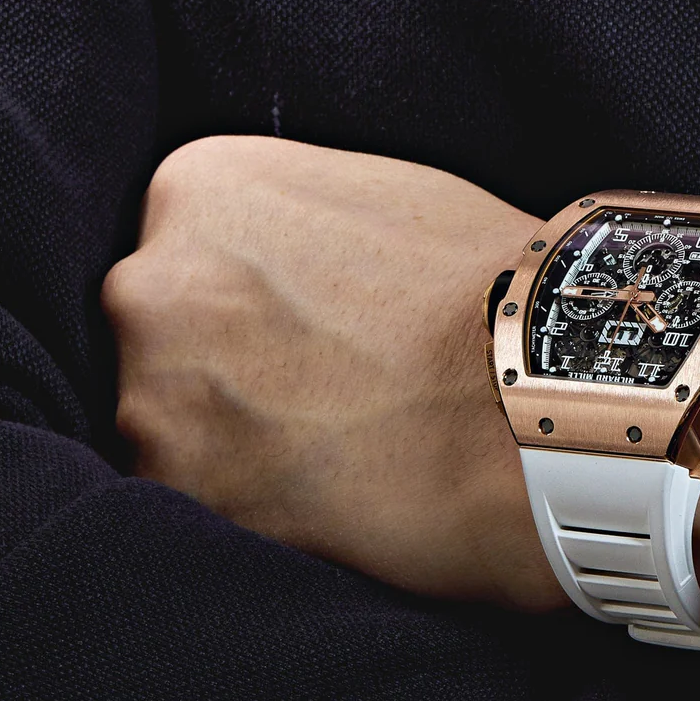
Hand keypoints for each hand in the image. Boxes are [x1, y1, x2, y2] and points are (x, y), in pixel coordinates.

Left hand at [103, 135, 566, 611]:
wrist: (546, 400)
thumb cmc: (492, 297)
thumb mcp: (386, 200)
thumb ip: (299, 225)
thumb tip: (289, 264)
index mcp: (201, 190)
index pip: (186, 253)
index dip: (253, 307)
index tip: (303, 341)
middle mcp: (153, 285)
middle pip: (164, 339)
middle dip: (230, 373)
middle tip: (323, 401)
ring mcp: (160, 397)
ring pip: (171, 428)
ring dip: (234, 447)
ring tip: (337, 457)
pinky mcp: (194, 497)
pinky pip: (203, 506)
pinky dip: (255, 510)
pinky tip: (333, 500)